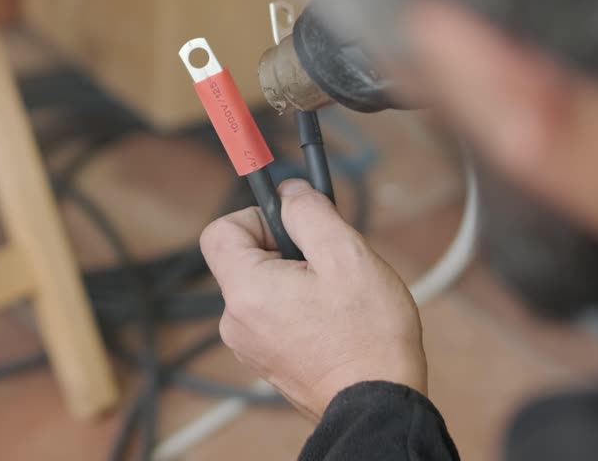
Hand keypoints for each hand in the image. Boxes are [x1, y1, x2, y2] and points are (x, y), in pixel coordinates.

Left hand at [200, 178, 427, 419]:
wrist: (377, 405)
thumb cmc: (368, 336)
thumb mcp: (346, 254)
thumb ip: (310, 212)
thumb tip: (290, 191)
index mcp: (246, 290)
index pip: (220, 231)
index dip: (257, 217)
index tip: (294, 225)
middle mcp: (236, 320)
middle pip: (244, 258)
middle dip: (285, 249)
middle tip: (327, 262)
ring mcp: (249, 345)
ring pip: (263, 286)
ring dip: (295, 279)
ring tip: (336, 297)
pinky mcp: (267, 360)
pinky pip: (273, 314)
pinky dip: (297, 307)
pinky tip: (333, 320)